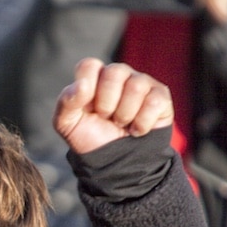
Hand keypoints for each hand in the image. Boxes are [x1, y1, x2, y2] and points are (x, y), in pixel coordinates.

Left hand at [53, 58, 173, 153]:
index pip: (89, 65)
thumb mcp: (68, 124)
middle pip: (114, 72)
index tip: (88, 109)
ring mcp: (141, 82)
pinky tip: (137, 129)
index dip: (87, 88)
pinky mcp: (160, 96)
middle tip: (106, 118)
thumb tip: (82, 84)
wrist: (116, 162)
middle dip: (107, 104)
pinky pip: (154, 102)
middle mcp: (118, 74)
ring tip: (122, 123)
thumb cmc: (91, 136)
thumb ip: (67, 102)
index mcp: (94, 76)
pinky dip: (142, 123)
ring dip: (125, 114)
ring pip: (136, 86)